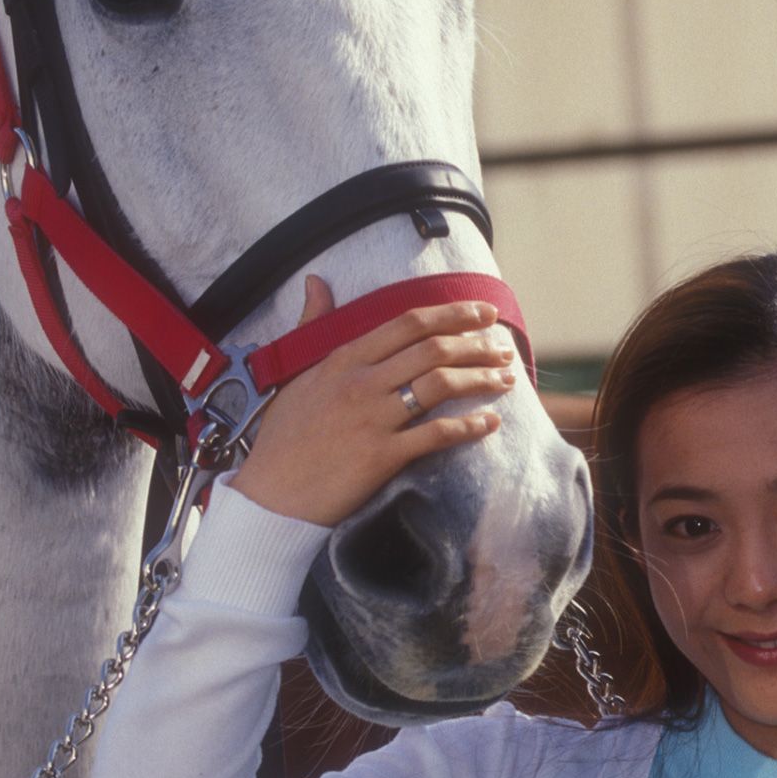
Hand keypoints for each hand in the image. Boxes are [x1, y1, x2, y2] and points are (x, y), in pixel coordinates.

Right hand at [230, 275, 518, 525]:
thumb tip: (316, 282)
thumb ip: (313, 325)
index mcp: (343, 359)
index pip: (408, 324)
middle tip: (503, 347)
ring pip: (440, 385)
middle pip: (433, 349)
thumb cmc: (282, 436)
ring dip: (481, 379)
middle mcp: (361, 383)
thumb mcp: (294, 374)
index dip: (452, 314)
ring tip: (506, 379)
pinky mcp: (382, 456)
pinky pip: (436, 434)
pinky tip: (490, 422)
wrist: (270, 496)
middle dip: (477, 344)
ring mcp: (373, 419)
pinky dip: (469, 426)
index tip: (483, 313)